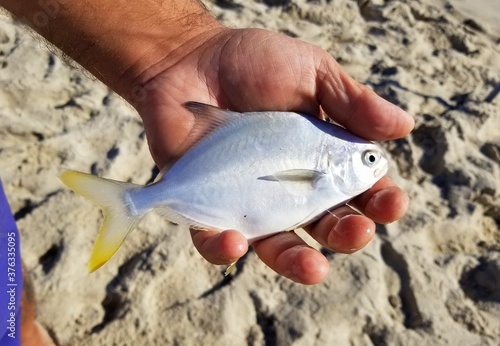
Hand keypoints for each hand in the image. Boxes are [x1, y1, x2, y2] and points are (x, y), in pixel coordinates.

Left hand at [133, 27, 412, 284]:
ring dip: (296, 262)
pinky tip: (236, 242)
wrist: (189, 59)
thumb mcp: (311, 71)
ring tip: (314, 268)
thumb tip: (404, 127)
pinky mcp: (207, 206)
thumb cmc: (252, 63)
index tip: (391, 202)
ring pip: (276, 245)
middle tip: (358, 232)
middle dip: (345, 234)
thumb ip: (353, 100)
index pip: (356, 189)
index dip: (378, 200)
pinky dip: (224, 247)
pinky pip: (214, 238)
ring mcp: (248, 200)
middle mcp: (287, 186)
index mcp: (320, 159)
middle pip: (322, 224)